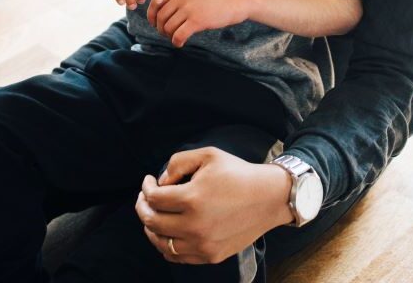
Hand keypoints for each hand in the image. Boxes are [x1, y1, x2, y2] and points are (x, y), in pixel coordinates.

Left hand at [135, 147, 293, 264]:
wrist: (269, 198)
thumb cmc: (239, 173)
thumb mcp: (209, 155)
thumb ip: (178, 162)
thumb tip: (161, 182)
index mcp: (192, 198)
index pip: (153, 199)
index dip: (146, 188)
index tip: (149, 181)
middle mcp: (194, 225)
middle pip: (152, 222)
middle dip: (143, 207)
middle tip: (145, 198)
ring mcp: (202, 244)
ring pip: (160, 243)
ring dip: (151, 228)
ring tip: (154, 216)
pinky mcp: (210, 255)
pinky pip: (177, 257)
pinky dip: (166, 245)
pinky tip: (169, 232)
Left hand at [147, 0, 249, 46]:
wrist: (235, 1)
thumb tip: (161, 15)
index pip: (156, 2)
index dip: (151, 15)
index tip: (154, 24)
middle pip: (160, 17)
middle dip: (161, 29)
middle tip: (168, 34)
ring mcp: (189, 9)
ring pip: (168, 28)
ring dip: (169, 36)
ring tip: (176, 38)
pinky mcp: (197, 21)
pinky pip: (178, 35)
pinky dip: (177, 42)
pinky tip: (181, 43)